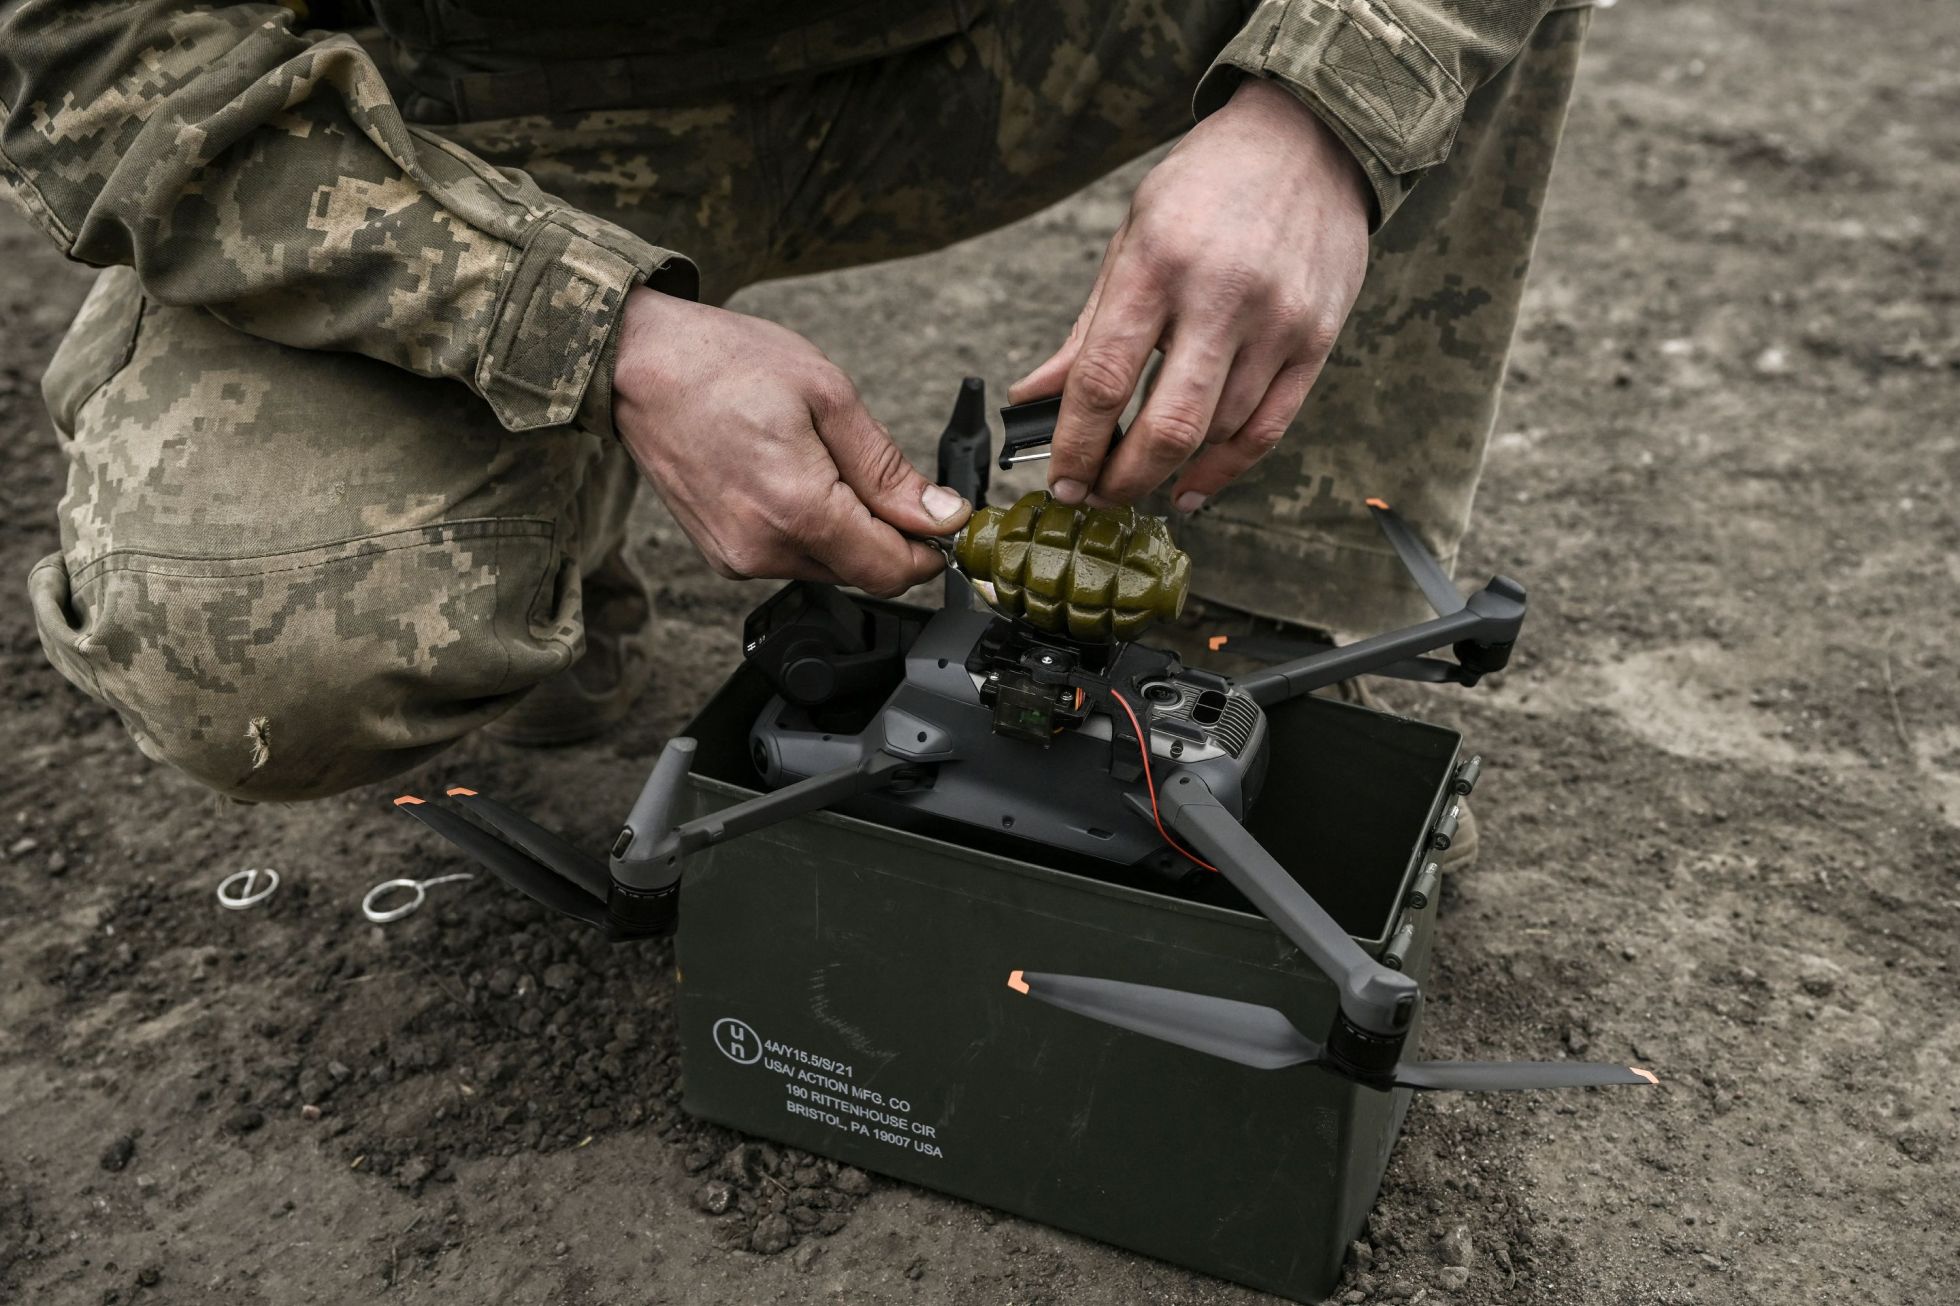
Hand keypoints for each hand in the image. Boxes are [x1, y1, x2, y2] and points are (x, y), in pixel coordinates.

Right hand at [611, 290, 970, 596]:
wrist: (638, 364)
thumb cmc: (723, 364)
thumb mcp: (829, 397)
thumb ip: (888, 470)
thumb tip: (940, 515)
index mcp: (798, 512)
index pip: (891, 571)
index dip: (929, 549)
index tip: (941, 518)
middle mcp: (763, 551)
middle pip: (861, 572)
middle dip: (886, 532)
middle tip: (873, 469)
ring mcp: (736, 558)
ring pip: (827, 565)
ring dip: (845, 528)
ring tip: (818, 460)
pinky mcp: (721, 555)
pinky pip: (789, 556)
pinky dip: (807, 526)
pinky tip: (788, 474)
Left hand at [1010, 78, 1370, 510]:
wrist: (1308, 137)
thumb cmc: (1207, 187)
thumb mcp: (1132, 239)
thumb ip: (1087, 329)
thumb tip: (1033, 398)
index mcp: (1157, 264)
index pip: (1103, 380)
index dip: (1075, 446)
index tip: (1059, 482)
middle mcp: (1221, 296)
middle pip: (1168, 427)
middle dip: (1122, 481)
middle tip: (1096, 498)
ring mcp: (1277, 322)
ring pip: (1217, 435)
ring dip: (1170, 472)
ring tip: (1137, 479)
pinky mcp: (1317, 339)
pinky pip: (1268, 430)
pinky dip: (1226, 471)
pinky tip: (1192, 488)